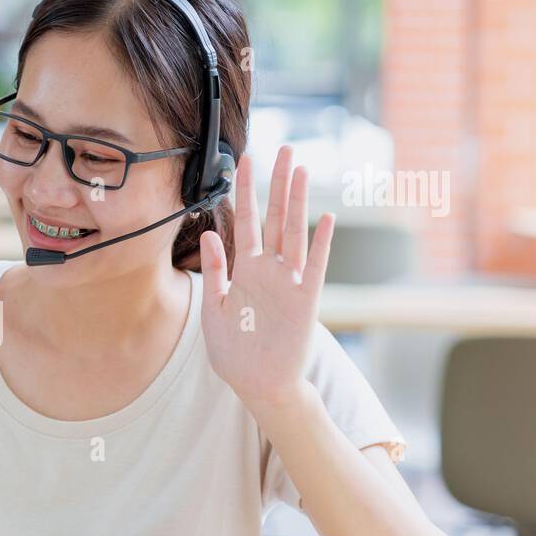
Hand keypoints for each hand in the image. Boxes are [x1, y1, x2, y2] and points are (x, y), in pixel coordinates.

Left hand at [198, 146, 333, 410]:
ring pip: (295, 233)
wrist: (259, 386)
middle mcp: (269, 270)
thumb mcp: (214, 309)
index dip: (246, 191)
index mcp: (245, 270)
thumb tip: (210, 233)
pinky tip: (325, 218)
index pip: (246, 221)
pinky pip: (315, 267)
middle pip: (276, 218)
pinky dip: (320, 244)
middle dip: (278, 184)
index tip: (245, 161)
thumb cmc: (235, 352)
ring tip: (301, 170)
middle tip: (285, 149)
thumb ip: (213, 271)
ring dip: (298, 202)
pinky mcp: (306, 301)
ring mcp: (289, 283)